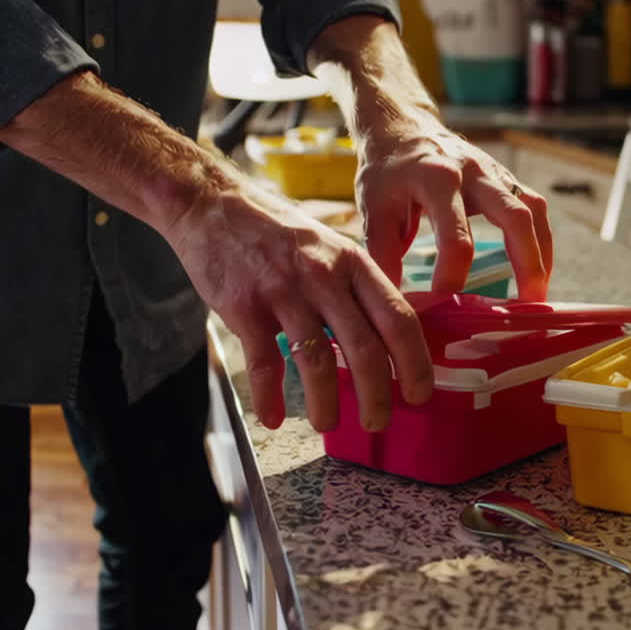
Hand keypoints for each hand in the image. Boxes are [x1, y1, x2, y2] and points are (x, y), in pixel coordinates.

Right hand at [169, 182, 433, 432]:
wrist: (212, 204)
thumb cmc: (274, 229)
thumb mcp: (327, 244)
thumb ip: (354, 284)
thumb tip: (383, 332)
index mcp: (352, 261)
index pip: (398, 317)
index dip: (414, 362)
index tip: (419, 394)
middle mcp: (324, 276)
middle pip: (364, 347)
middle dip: (376, 395)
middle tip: (376, 422)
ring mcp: (283, 291)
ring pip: (316, 362)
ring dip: (325, 404)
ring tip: (327, 425)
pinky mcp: (245, 307)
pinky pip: (265, 364)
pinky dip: (269, 398)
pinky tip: (272, 417)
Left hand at [356, 120, 552, 300]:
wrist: (402, 129)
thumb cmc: (387, 171)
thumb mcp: (373, 208)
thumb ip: (382, 253)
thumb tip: (394, 300)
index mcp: (437, 179)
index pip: (455, 237)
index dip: (451, 275)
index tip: (441, 302)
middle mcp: (473, 172)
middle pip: (514, 217)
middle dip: (525, 264)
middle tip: (525, 305)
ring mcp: (494, 173)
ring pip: (532, 210)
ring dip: (540, 254)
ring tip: (537, 295)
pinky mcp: (504, 178)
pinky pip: (533, 207)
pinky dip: (540, 240)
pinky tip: (537, 269)